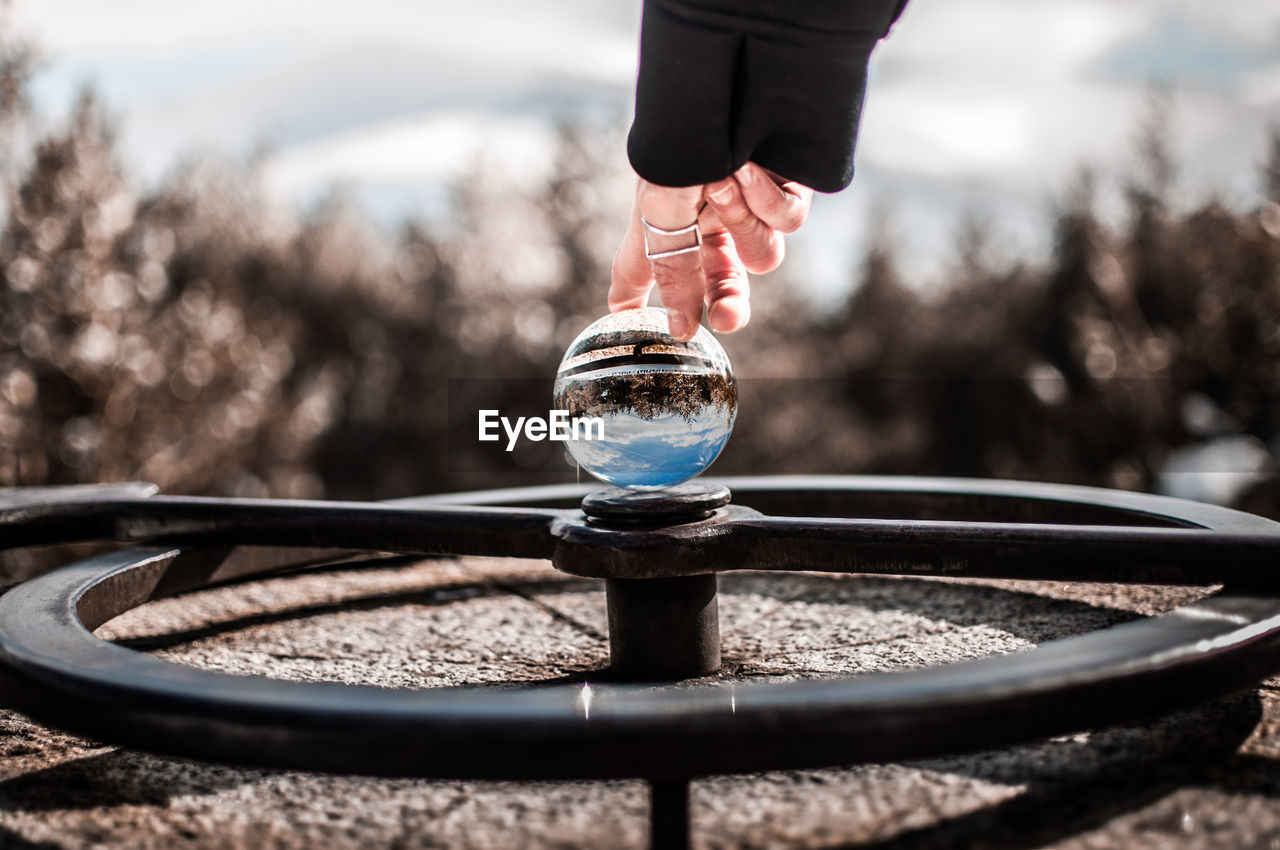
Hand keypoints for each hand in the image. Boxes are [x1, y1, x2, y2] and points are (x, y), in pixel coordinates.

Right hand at [610, 163, 813, 340]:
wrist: (729, 90)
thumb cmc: (682, 145)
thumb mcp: (659, 214)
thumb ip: (671, 276)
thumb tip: (680, 331)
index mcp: (669, 217)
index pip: (650, 266)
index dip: (639, 297)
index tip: (628, 318)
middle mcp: (710, 215)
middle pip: (723, 279)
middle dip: (728, 301)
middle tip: (726, 318)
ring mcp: (753, 203)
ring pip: (761, 255)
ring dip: (740, 225)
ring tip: (724, 183)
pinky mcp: (790, 189)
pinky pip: (785, 221)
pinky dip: (765, 200)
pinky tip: (749, 168)